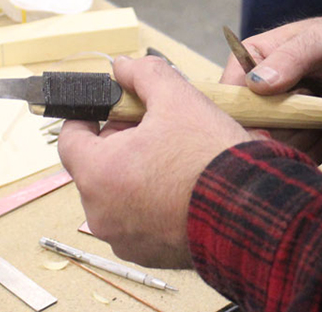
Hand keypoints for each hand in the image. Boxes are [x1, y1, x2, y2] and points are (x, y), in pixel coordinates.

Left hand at [59, 56, 259, 267]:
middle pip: (96, 166)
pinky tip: (181, 188)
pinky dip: (152, 204)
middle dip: (119, 145)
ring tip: (173, 159)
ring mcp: (123, 239)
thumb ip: (145, 74)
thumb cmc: (211, 160)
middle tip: (154, 129)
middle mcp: (100, 213)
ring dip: (135, 175)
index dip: (89, 117)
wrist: (252, 213)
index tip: (109, 109)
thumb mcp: (179, 99)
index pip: (69, 139)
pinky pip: (138, 221)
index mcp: (97, 173)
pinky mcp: (147, 255)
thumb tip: (124, 66)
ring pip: (117, 195)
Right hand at [221, 6, 321, 160]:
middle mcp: (255, 92)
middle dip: (281, 131)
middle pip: (248, 129)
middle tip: (311, 117)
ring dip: (301, 140)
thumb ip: (290, 58)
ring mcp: (274, 116)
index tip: (270, 130)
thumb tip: (256, 84)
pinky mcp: (294, 134)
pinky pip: (293, 155)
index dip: (245, 118)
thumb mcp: (320, 41)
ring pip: (271, 147)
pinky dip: (313, 149)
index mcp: (247, 63)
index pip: (228, 99)